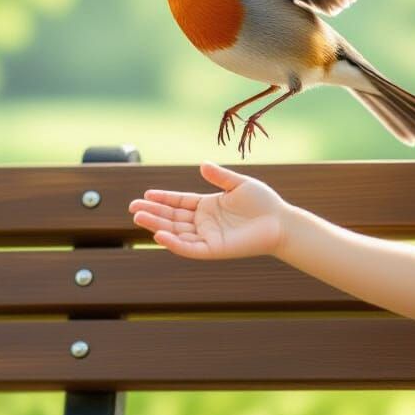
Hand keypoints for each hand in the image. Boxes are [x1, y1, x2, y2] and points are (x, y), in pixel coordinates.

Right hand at [129, 161, 290, 259]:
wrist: (281, 222)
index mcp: (207, 206)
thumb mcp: (238, 184)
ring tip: (139, 217)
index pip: (179, 202)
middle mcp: (204, 222)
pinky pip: (189, 247)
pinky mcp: (213, 250)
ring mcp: (207, 237)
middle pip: (172, 217)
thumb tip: (202, 165)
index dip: (163, 199)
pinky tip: (159, 234)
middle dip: (153, 212)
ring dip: (157, 225)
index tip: (145, 194)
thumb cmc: (263, 202)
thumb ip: (219, 176)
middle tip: (133, 208)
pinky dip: (174, 242)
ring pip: (176, 232)